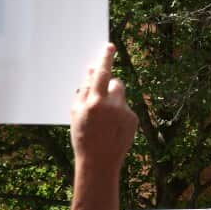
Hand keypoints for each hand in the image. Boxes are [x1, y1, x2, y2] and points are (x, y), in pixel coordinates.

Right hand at [71, 44, 137, 170]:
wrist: (99, 163)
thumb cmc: (83, 137)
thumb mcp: (77, 113)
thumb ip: (84, 90)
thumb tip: (92, 69)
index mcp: (95, 102)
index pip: (102, 73)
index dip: (106, 58)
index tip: (110, 46)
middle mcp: (112, 105)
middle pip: (115, 83)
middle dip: (109, 86)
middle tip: (100, 99)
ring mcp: (125, 113)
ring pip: (120, 96)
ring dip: (113, 101)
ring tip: (104, 121)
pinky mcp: (134, 120)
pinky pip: (126, 109)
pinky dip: (119, 114)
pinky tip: (112, 129)